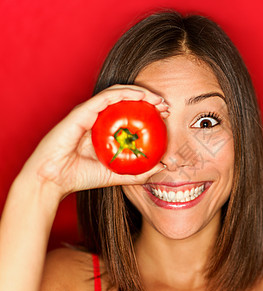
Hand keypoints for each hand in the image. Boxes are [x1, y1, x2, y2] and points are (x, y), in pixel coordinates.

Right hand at [21, 84, 169, 199]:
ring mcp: (89, 112)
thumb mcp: (118, 175)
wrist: (52, 181)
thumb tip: (162, 167)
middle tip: (165, 106)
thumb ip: (139, 172)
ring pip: (118, 93)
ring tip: (157, 100)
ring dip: (140, 93)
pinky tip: (141, 96)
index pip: (129, 112)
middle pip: (126, 100)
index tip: (165, 115)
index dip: (149, 110)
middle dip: (148, 99)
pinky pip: (106, 97)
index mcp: (104, 128)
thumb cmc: (81, 176)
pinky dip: (125, 93)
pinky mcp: (82, 111)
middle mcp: (97, 117)